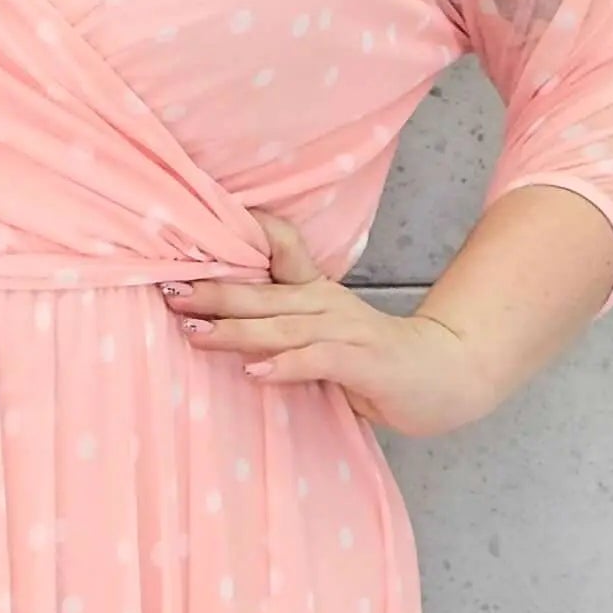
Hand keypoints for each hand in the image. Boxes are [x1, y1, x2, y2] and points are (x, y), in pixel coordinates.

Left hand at [159, 210, 493, 436]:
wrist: (443, 376)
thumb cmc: (373, 362)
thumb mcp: (321, 334)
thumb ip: (279, 327)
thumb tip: (219, 325)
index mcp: (314, 292)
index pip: (279, 249)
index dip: (243, 236)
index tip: (191, 237)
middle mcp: (325, 303)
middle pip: (261, 291)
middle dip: (212, 293)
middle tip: (169, 293)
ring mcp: (344, 329)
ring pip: (281, 325)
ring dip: (236, 329)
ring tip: (196, 332)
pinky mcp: (361, 361)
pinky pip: (317, 359)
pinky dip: (285, 366)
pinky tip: (255, 373)